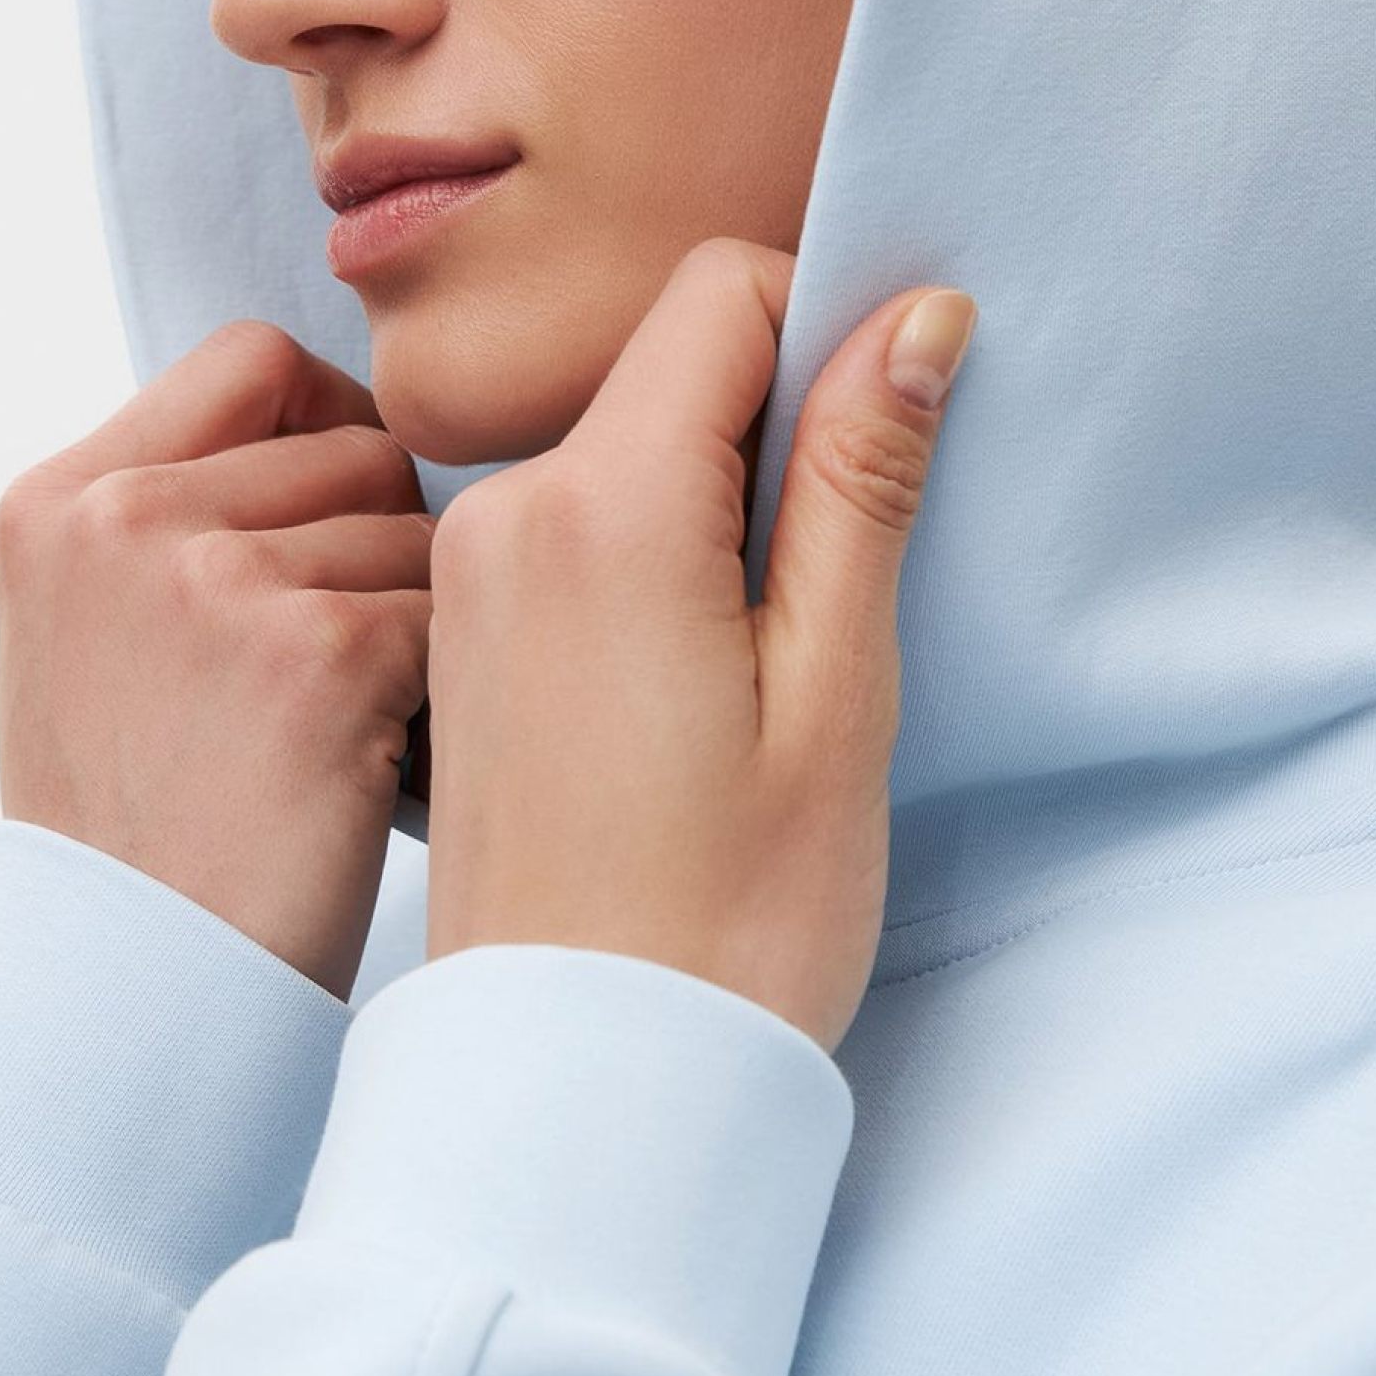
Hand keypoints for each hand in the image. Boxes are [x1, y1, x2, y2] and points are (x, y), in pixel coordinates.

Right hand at [0, 320, 435, 999]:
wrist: (136, 1000)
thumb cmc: (145, 834)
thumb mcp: (92, 643)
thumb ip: (175, 521)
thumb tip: (340, 429)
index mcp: (57, 502)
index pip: (253, 359)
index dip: (325, 429)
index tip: (329, 532)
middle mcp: (122, 520)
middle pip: (357, 445)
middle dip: (378, 548)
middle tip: (327, 676)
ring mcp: (215, 580)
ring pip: (417, 532)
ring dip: (412, 625)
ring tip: (337, 735)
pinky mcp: (319, 655)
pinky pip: (449, 616)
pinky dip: (439, 692)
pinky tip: (375, 770)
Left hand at [421, 238, 975, 1054]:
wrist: (578, 1082)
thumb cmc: (728, 915)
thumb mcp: (837, 688)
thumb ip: (861, 481)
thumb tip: (915, 315)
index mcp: (604, 508)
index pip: (721, 293)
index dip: (827, 332)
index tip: (882, 449)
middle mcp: (504, 515)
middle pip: (670, 366)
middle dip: (775, 428)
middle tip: (835, 589)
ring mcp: (468, 578)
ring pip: (625, 446)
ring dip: (717, 504)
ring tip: (765, 663)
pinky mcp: (461, 638)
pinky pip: (574, 528)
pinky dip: (654, 558)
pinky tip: (696, 691)